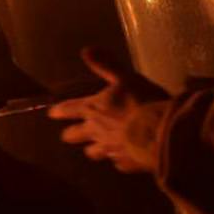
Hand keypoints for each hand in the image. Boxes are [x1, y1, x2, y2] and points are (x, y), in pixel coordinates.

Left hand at [47, 47, 171, 173]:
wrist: (162, 133)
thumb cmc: (142, 102)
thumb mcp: (125, 77)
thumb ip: (106, 65)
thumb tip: (86, 50)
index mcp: (93, 109)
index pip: (69, 109)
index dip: (59, 111)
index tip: (51, 114)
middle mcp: (96, 131)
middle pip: (74, 136)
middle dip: (70, 134)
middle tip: (68, 135)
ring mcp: (110, 150)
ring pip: (93, 152)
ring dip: (92, 149)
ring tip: (93, 149)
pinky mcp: (125, 163)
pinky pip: (117, 162)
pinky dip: (118, 158)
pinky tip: (122, 157)